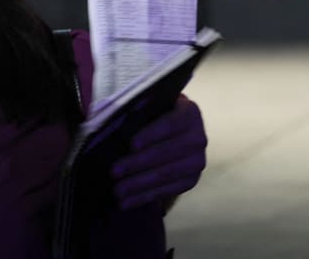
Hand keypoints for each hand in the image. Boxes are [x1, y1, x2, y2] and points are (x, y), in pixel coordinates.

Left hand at [110, 94, 206, 210]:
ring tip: (116, 191)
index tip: (132, 145)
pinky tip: (125, 203)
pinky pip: (167, 191)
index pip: (170, 124)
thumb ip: (134, 111)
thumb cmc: (154, 114)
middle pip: (166, 153)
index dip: (152, 134)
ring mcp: (197, 162)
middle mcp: (199, 138)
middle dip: (138, 164)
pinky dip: (144, 197)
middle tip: (113, 172)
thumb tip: (109, 122)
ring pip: (166, 175)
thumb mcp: (148, 106)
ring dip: (138, 184)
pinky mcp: (191, 181)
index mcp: (189, 113)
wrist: (173, 131)